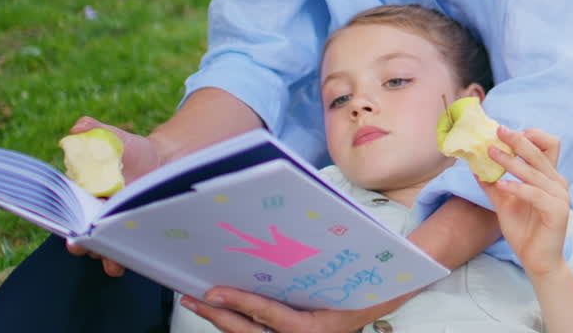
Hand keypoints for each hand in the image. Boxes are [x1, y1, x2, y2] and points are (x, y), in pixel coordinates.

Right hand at [63, 116, 164, 275]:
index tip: (70, 230)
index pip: (68, 213)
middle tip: (87, 247)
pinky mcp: (133, 234)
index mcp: (82, 195)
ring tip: (112, 263)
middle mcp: (94, 216)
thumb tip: (78, 128)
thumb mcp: (112, 138)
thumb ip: (94, 131)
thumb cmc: (130, 150)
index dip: (67, 223)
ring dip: (106, 258)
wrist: (161, 162)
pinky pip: (128, 252)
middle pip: (83, 237)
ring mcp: (113, 228)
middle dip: (83, 245)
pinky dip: (128, 258)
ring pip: (104, 250)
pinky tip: (135, 258)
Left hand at [180, 287, 401, 332]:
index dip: (240, 303)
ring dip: (216, 319)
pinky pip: (249, 332)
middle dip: (216, 315)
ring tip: (193, 301)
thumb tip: (379, 247)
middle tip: (193, 297)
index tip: (214, 293)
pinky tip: (215, 308)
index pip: (268, 315)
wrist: (365, 318)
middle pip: (245, 331)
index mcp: (310, 331)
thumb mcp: (368, 294)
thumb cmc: (364, 304)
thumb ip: (367, 278)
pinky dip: (230, 321)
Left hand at [479, 127, 569, 279]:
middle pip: (540, 151)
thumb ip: (493, 185)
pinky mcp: (557, 211)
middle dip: (518, 140)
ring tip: (490, 154)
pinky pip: (534, 194)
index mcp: (549, 177)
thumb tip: (474, 166)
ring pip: (534, 171)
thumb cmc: (524, 231)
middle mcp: (558, 183)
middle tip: (498, 131)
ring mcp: (560, 196)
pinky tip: (500, 185)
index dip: (531, 135)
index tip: (506, 134)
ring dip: (511, 161)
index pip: (549, 145)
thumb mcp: (504, 203)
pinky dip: (516, 187)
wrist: (537, 262)